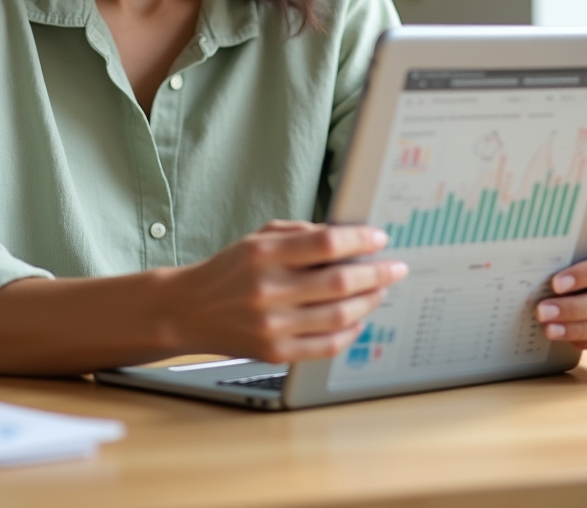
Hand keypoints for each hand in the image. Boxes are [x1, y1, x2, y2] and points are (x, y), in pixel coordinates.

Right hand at [169, 220, 407, 363]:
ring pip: (340, 316)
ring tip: (380, 290)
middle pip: (339, 282)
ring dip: (369, 301)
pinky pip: (327, 345)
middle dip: (376, 273)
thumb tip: (346, 239)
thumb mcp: (258, 238)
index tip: (380, 239)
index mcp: (263, 253)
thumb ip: (300, 234)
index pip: (325, 243)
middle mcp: (268, 289)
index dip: (359, 240)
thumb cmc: (230, 269)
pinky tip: (359, 318)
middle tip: (395, 267)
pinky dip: (351, 331)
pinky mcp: (275, 352)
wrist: (190, 310)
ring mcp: (272, 325)